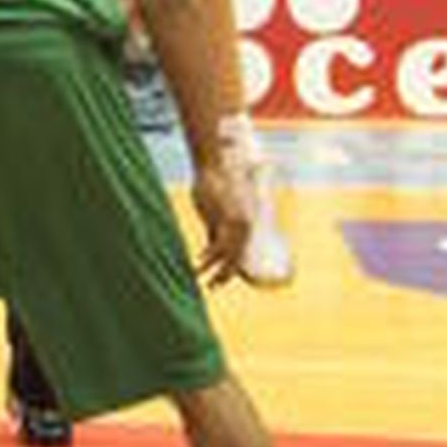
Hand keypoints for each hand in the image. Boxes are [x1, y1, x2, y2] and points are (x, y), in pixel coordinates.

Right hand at [191, 155, 250, 284]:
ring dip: (216, 270)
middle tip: (214, 286)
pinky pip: (216, 244)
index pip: (241, 249)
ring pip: (228, 254)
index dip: (232, 265)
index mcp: (248, 219)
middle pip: (237, 255)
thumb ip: (216, 225)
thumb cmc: (215, 178)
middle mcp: (246, 222)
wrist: (217, 160)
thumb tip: (212, 242)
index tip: (223, 278)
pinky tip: (199, 263)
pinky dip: (208, 257)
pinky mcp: (225, 218)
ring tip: (207, 282)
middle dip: (226, 273)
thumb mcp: (217, 206)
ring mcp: (237, 221)